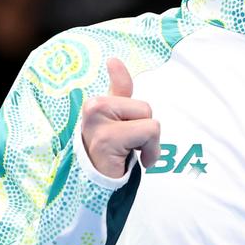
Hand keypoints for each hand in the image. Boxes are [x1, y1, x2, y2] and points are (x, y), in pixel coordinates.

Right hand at [81, 58, 159, 177]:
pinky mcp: (106, 138)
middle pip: (145, 108)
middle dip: (146, 131)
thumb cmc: (112, 152)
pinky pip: (148, 132)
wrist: (99, 185)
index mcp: (98, 102)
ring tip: (131, 153)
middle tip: (130, 146)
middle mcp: (93, 106)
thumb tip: (113, 59)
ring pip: (149, 120)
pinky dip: (150, 152)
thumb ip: (120, 92)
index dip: (118, 72)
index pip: (119, 81)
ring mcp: (97, 122)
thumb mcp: (118, 121)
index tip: (113, 61)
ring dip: (149, 143)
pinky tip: (134, 161)